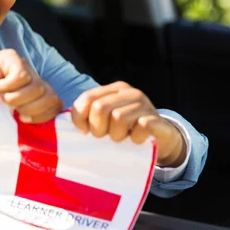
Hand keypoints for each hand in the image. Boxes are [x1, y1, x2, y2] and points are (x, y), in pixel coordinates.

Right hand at [0, 49, 61, 134]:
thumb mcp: (15, 125)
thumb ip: (34, 123)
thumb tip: (56, 130)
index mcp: (34, 93)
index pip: (56, 104)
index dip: (42, 116)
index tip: (21, 119)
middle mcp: (31, 77)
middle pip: (50, 96)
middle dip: (30, 109)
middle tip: (10, 109)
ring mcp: (21, 65)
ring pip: (37, 86)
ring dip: (15, 98)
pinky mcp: (10, 57)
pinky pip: (22, 75)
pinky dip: (7, 86)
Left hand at [70, 81, 185, 166]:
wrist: (161, 137)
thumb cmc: (127, 128)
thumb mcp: (107, 119)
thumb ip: (89, 115)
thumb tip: (68, 122)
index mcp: (114, 89)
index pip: (87, 98)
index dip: (80, 117)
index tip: (84, 131)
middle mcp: (129, 92)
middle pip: (100, 108)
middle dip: (98, 128)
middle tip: (105, 136)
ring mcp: (144, 104)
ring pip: (118, 118)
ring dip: (116, 135)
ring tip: (122, 138)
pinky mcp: (156, 118)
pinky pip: (140, 127)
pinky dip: (134, 138)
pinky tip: (136, 140)